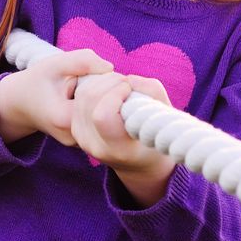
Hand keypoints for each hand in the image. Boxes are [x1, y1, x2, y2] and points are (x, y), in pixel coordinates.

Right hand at [0, 48, 111, 145]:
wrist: (20, 103)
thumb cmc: (37, 81)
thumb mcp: (56, 64)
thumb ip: (82, 60)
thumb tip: (111, 69)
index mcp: (64, 119)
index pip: (102, 99)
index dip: (107, 81)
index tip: (102, 71)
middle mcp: (73, 137)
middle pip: (107, 111)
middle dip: (110, 91)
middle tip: (100, 77)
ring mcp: (78, 143)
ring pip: (106, 119)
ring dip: (107, 101)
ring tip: (93, 89)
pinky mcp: (83, 144)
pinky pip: (102, 125)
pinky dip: (102, 110)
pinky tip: (93, 101)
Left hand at [72, 73, 172, 204]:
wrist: (139, 161)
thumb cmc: (156, 135)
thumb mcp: (166, 116)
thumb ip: (153, 93)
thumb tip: (130, 79)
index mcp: (119, 149)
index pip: (103, 116)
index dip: (116, 93)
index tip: (131, 89)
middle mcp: (95, 146)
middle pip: (89, 100)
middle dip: (109, 81)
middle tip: (127, 83)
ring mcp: (81, 138)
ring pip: (82, 94)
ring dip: (101, 81)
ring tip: (120, 85)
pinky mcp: (74, 128)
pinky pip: (79, 96)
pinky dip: (94, 85)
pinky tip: (110, 90)